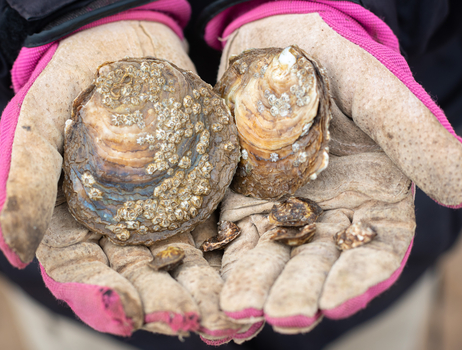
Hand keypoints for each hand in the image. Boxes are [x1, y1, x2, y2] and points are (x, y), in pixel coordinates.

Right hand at [0, 20, 237, 337]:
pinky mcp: (197, 194)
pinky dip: (232, 255)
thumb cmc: (69, 80)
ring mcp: (161, 214)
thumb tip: (14, 251)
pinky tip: (251, 273)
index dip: (105, 299)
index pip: (84, 276)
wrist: (122, 42)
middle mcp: (119, 229)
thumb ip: (25, 180)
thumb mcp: (37, 121)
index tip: (134, 312)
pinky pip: (215, 229)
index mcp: (74, 224)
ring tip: (233, 316)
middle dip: (169, 306)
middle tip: (198, 323)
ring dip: (207, 294)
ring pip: (183, 265)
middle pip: (141, 279)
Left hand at [215, 12, 461, 333]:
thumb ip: (416, 140)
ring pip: (275, 259)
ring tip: (241, 311)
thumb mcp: (380, 96)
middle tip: (283, 315)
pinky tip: (218, 286)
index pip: (374, 252)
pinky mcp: (246, 202)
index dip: (360, 279)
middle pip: (319, 265)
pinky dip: (229, 263)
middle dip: (301, 292)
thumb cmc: (340, 61)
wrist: (281, 44)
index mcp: (375, 197)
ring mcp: (286, 211)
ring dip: (260, 287)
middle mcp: (332, 213)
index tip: (338, 299)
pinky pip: (238, 238)